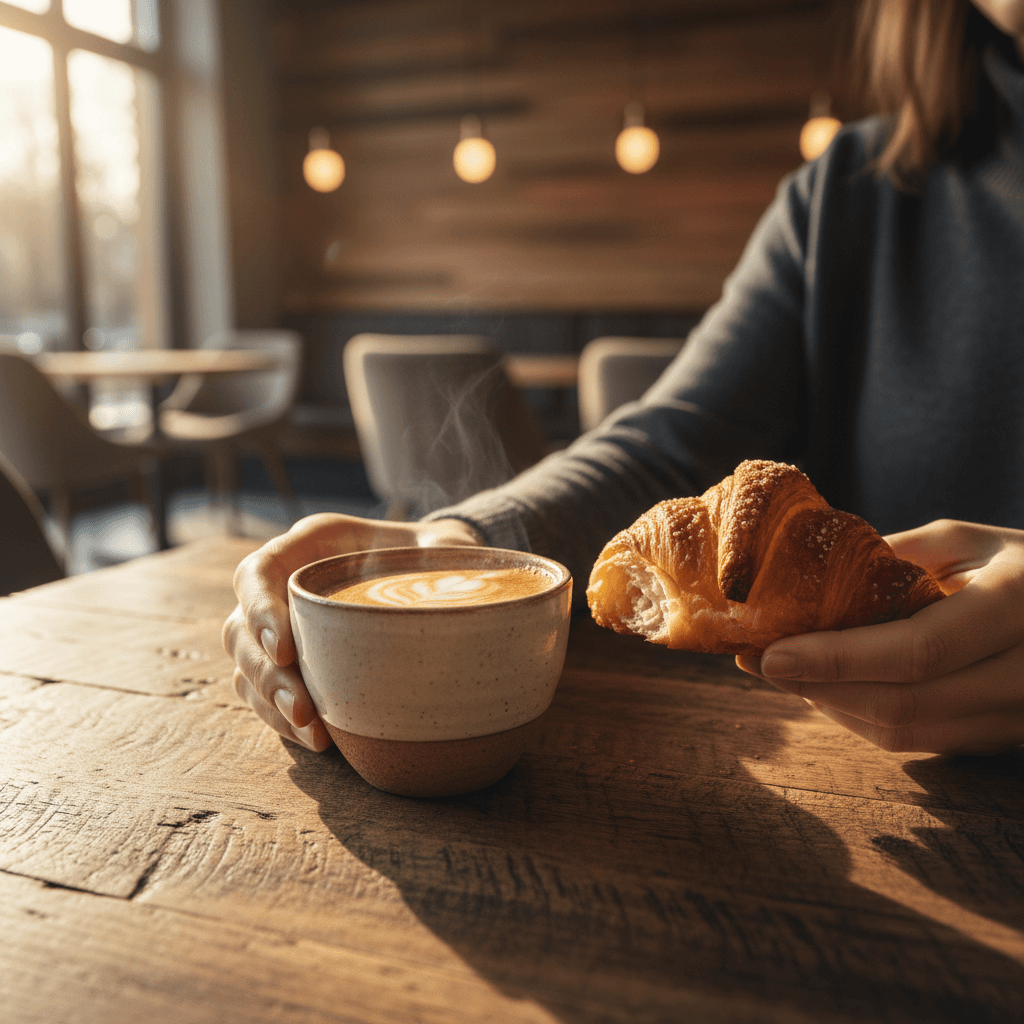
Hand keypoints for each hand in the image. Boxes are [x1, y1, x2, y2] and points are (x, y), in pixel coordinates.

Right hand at [223, 513, 482, 750]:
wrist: (436, 576)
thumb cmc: (437, 556)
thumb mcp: (446, 546)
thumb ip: (451, 557)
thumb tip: (471, 589)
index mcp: (311, 545)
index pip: (258, 572)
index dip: (259, 609)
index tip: (283, 647)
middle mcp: (284, 585)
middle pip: (240, 629)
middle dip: (266, 673)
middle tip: (302, 709)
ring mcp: (281, 627)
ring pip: (246, 667)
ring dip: (270, 703)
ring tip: (312, 734)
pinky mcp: (290, 666)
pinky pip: (263, 696)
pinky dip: (282, 720)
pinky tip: (317, 739)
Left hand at [736, 519, 1023, 754]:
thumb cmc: (1020, 564)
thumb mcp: (964, 541)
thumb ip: (894, 557)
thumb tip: (806, 579)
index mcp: (1018, 604)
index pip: (916, 650)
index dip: (835, 659)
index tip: (770, 653)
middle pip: (903, 704)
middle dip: (817, 687)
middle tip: (759, 664)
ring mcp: (1021, 716)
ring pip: (907, 732)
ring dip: (833, 707)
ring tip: (786, 672)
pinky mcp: (1003, 739)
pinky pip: (920, 741)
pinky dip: (862, 718)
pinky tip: (830, 689)